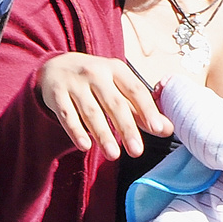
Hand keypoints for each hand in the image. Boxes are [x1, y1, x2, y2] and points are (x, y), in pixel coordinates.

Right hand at [36, 51, 171, 157]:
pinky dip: (75, 131)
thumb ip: (141, 109)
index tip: (158, 129)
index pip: (135, 90)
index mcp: (117, 69)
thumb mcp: (118, 88)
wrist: (55, 66)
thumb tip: (168, 129)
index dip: (147, 110)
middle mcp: (96, 73)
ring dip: (103, 134)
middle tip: (137, 152)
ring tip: (114, 155)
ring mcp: (74, 83)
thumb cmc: (96, 81)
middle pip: (114, 103)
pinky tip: (85, 146)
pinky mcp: (55, 94)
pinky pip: (67, 115)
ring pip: (91, 111)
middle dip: (127, 128)